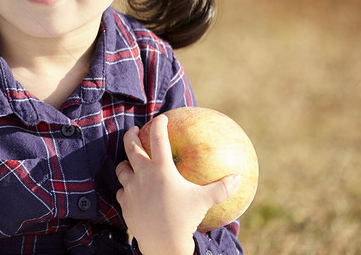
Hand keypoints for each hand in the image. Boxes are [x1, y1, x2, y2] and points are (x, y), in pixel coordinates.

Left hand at [115, 115, 240, 254]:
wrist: (163, 243)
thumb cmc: (184, 219)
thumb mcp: (204, 201)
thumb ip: (221, 188)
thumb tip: (238, 178)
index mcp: (161, 169)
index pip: (158, 138)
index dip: (159, 124)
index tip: (161, 118)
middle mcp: (142, 174)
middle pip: (130, 146)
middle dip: (131, 135)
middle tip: (135, 130)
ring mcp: (130, 188)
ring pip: (122, 168)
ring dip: (126, 163)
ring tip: (130, 162)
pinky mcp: (124, 203)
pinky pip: (122, 191)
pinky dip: (126, 188)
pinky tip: (132, 191)